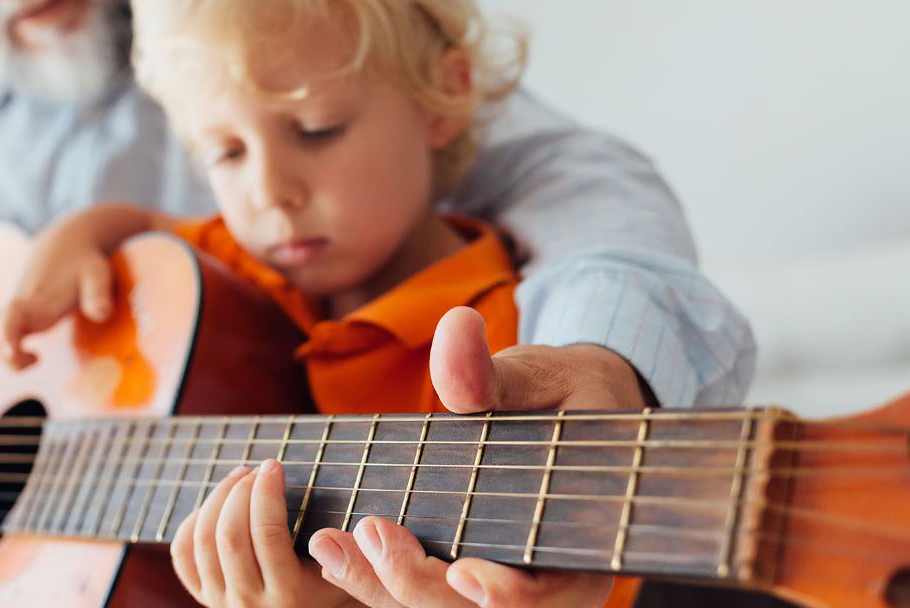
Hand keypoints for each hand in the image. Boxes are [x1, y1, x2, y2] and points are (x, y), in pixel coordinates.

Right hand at [0, 218, 114, 366]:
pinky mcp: (9, 311)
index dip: (7, 333)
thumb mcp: (98, 274)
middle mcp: (19, 305)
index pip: (13, 315)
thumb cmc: (84, 261)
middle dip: (10, 359)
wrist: (65, 242)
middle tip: (38, 357)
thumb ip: (98, 294)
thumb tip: (102, 313)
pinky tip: (23, 348)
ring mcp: (10, 308)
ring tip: (34, 355)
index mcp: (40, 299)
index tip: (12, 351)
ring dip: (1, 356)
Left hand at [171, 459, 360, 607]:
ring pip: (202, 541)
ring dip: (217, 499)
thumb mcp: (348, 579)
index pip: (266, 533)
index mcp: (288, 595)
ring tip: (239, 477)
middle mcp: (249, 603)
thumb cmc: (332, 597)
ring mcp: (221, 602)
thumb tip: (365, 526)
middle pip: (229, 534)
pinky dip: (193, 523)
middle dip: (240, 491)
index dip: (266, 492)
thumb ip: (352, 556)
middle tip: (256, 470)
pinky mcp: (204, 598)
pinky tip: (215, 505)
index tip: (274, 466)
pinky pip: (183, 556)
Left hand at [309, 306, 648, 606]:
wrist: (560, 410)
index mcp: (580, 544)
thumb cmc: (559, 393)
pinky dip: (369, 575)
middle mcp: (539, 579)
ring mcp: (491, 579)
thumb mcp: (537, 375)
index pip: (549, 593)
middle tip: (371, 532)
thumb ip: (491, 372)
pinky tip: (329, 546)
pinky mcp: (451, 570)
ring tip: (328, 543)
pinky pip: (412, 590)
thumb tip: (456, 327)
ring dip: (378, 585)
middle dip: (418, 583)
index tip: (464, 574)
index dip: (509, 595)